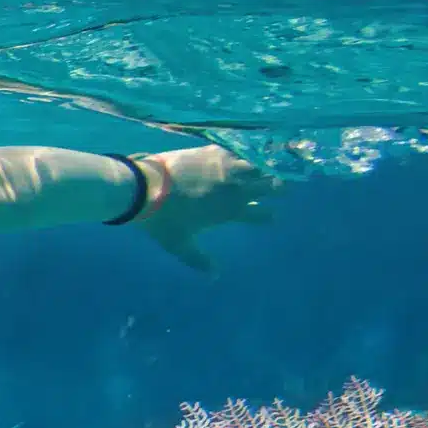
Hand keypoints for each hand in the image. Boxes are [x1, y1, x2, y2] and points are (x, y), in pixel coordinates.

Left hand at [137, 145, 280, 272]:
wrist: (145, 188)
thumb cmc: (162, 219)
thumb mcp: (179, 244)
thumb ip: (199, 260)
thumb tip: (214, 278)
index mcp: (230, 211)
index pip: (262, 214)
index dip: (268, 216)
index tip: (271, 216)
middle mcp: (235, 188)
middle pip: (268, 186)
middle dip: (278, 188)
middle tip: (282, 188)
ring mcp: (225, 168)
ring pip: (258, 165)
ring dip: (266, 167)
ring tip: (272, 167)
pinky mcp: (212, 152)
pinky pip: (237, 150)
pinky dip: (246, 152)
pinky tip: (248, 150)